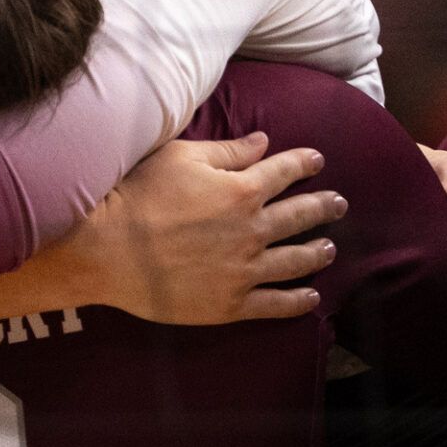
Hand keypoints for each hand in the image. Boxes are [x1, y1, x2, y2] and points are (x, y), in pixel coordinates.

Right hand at [0, 133, 340, 326]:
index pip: (286, 171)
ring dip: (317, 252)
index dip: (306, 163)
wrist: (106, 250)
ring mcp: (245, 270)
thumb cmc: (137, 195)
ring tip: (329, 249)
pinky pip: (276, 304)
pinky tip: (311, 297)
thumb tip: (263, 142)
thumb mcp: (181, 157)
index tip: (318, 161)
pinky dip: (298, 301)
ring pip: (296, 261)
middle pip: (301, 216)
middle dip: (325, 206)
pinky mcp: (231, 304)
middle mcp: (252, 230)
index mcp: (242, 190)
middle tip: (340, 204)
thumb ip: (228, 151)